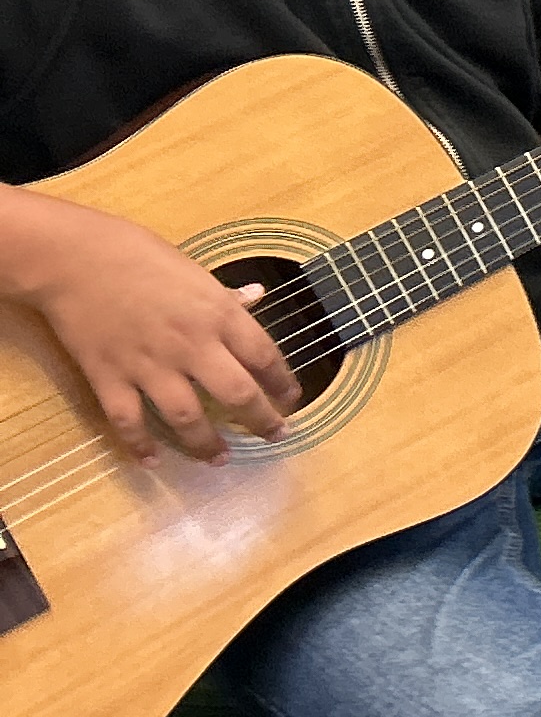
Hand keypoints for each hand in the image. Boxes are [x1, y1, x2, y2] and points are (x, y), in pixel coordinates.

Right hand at [0, 185, 299, 461]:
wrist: (74, 258)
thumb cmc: (137, 255)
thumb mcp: (193, 270)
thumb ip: (224, 295)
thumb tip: (257, 295)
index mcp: (218, 314)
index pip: (265, 356)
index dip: (282, 383)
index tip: (290, 398)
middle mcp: (191, 345)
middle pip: (237, 394)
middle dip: (261, 421)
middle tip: (275, 436)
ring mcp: (149, 365)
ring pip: (187, 417)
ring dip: (207, 444)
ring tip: (220, 458)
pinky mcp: (109, 378)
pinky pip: (129, 421)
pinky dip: (140, 445)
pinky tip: (152, 461)